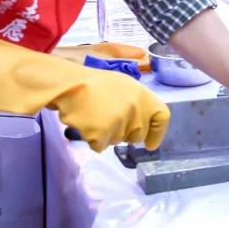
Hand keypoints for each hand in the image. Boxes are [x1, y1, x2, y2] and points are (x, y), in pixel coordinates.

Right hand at [0, 38, 170, 152]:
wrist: (66, 83)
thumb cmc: (91, 81)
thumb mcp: (121, 83)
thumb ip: (137, 101)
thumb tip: (146, 124)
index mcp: (142, 94)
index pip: (162, 117)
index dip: (158, 133)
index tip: (150, 144)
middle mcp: (135, 109)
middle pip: (138, 135)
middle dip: (126, 133)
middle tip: (109, 119)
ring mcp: (119, 122)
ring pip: (118, 141)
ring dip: (107, 134)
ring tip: (94, 114)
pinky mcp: (102, 134)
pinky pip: (100, 145)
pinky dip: (92, 138)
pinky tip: (85, 122)